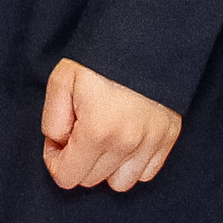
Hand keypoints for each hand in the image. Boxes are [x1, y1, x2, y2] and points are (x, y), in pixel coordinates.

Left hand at [42, 59, 180, 191]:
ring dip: (105, 167)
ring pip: (120, 184)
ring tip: (102, 139)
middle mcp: (127, 144)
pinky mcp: (168, 137)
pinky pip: (146, 173)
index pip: (67, 178)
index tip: (58, 140)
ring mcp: (151, 143)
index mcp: (97, 131)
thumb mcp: (61, 81)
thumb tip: (60, 145)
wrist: (145, 37)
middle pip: (91, 180)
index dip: (54, 160)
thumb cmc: (99, 59)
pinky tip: (123, 141)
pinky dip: (131, 164)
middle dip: (78, 160)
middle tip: (78, 130)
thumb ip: (53, 121)